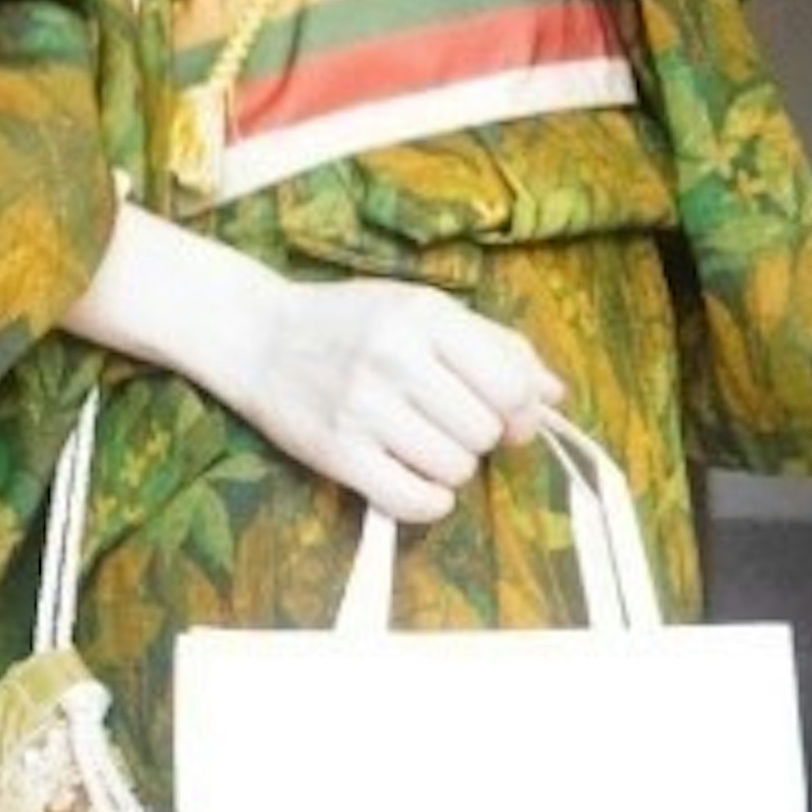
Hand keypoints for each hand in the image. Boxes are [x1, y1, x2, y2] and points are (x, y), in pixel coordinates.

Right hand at [234, 275, 564, 525]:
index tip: (506, 416)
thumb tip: (555, 394)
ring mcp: (363, 408)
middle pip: (483, 432)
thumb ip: (493, 345)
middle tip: (447, 423)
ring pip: (454, 469)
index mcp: (424, 316)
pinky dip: (427, 501)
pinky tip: (412, 478)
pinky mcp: (337, 453)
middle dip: (478, 437)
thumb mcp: (422, 309)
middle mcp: (395, 358)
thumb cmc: (351, 322)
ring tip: (421, 444)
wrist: (257, 336)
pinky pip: (414, 502)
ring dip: (450, 468)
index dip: (520, 411)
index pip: (509, 386)